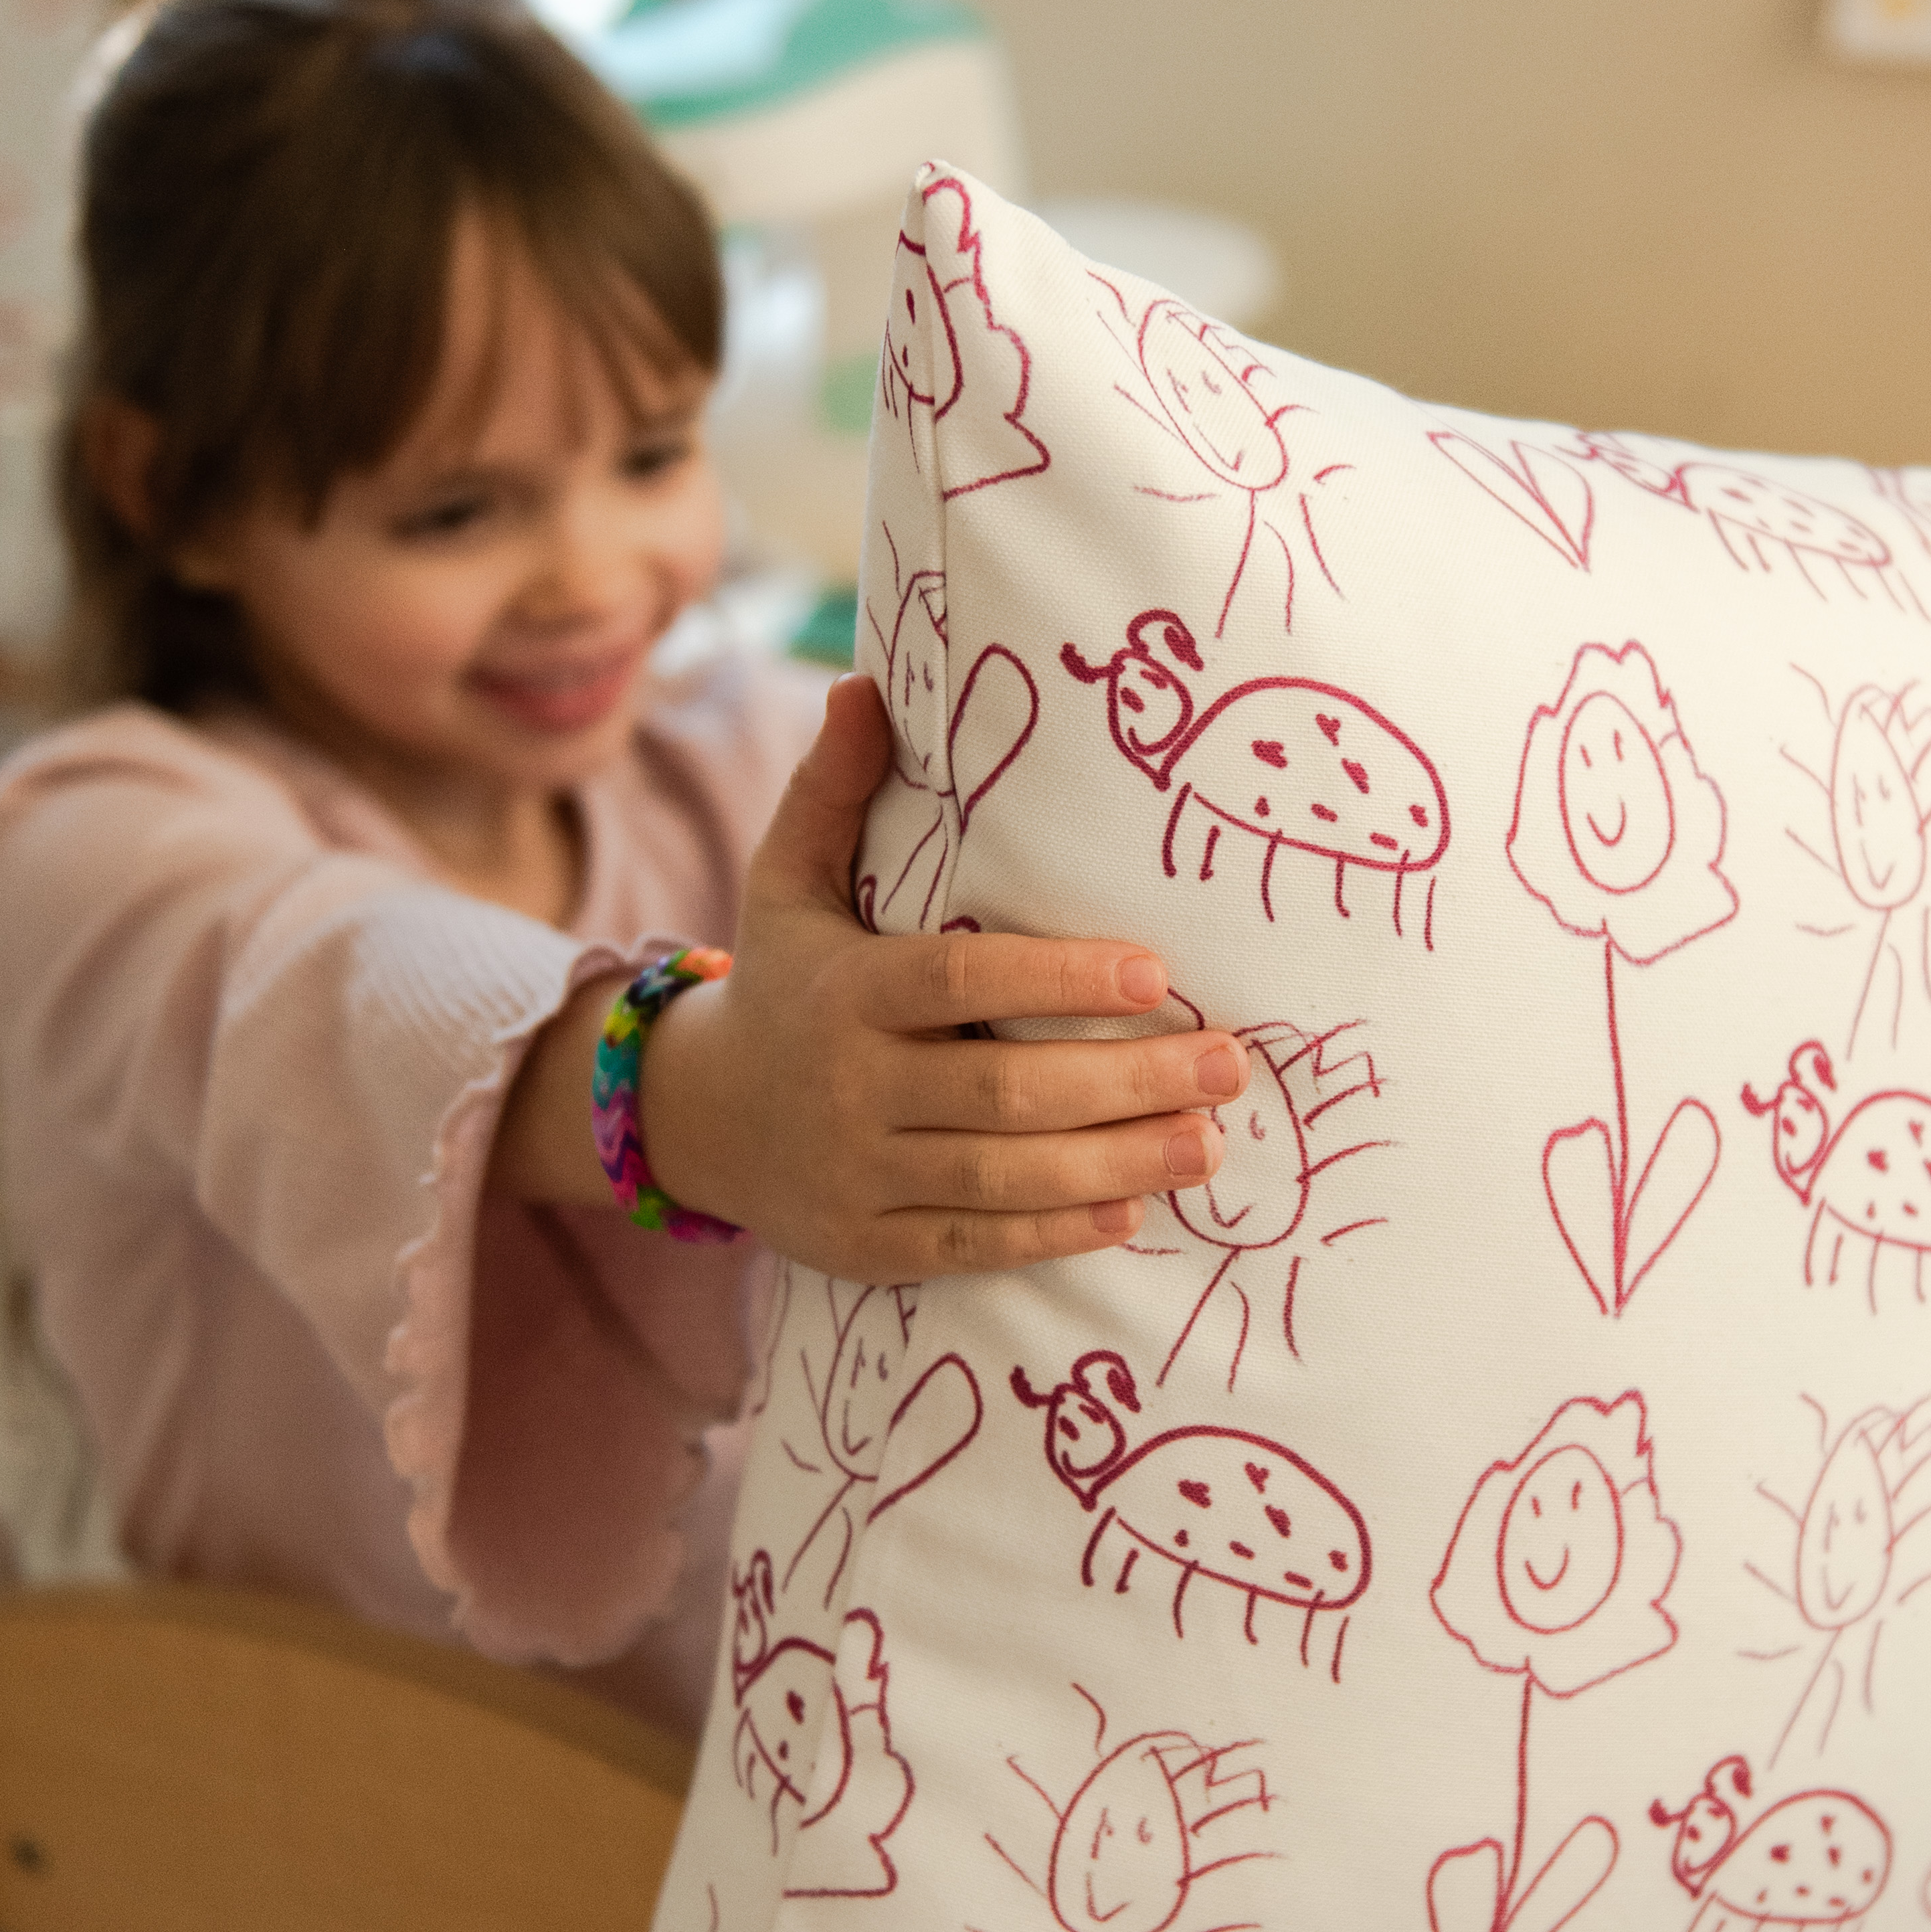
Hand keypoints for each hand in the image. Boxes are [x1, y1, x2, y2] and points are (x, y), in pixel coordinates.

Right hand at [636, 675, 1244, 1275]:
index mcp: (844, 993)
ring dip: (1118, 1163)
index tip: (1157, 973)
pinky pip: (977, 1245)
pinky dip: (1056, 1233)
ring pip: (1003, 1178)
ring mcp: (861, 1176)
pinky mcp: (872, 1247)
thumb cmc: (785, 980)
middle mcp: (851, 1090)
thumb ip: (834, 789)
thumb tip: (866, 684)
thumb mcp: (789, 880)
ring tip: (1209, 1139)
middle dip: (1127, 1082)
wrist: (702, 1117)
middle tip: (1228, 1064)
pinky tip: (1134, 1210)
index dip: (1058, 983)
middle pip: (1004, 1092)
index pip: (961, 983)